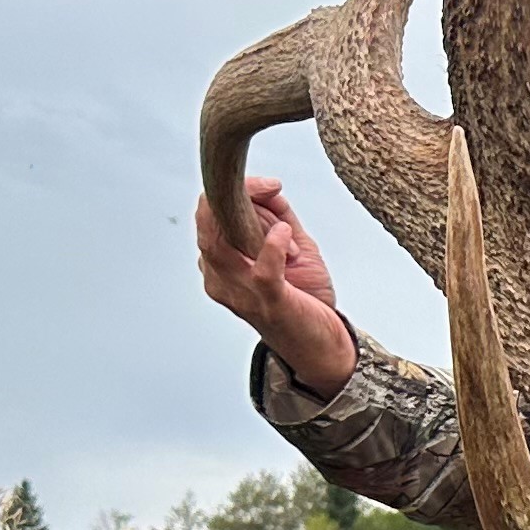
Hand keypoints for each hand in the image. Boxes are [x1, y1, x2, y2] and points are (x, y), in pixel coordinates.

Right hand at [196, 172, 358, 399]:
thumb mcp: (291, 248)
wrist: (323, 346)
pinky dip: (271, 247)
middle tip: (265, 185)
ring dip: (251, 220)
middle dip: (232, 196)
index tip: (264, 183)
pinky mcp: (270, 304)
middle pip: (206, 228)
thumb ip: (278, 216)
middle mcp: (222, 281)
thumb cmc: (303, 300)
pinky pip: (261, 272)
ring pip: (220, 246)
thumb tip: (270, 187)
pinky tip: (284, 234)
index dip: (229, 192)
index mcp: (221, 267)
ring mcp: (242, 294)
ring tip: (275, 207)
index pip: (207, 219)